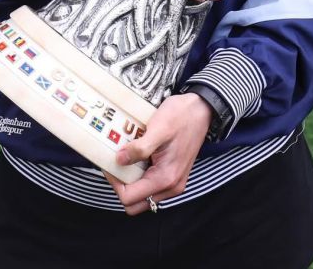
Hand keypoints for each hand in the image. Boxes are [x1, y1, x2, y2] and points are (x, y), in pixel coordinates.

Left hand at [104, 93, 212, 214]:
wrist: (202, 109)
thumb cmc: (181, 116)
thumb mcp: (158, 128)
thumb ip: (139, 148)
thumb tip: (119, 160)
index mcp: (166, 178)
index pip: (129, 198)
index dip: (115, 182)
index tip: (111, 162)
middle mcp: (171, 187)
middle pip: (135, 203)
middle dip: (121, 186)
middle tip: (116, 163)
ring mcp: (173, 183)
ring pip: (142, 196)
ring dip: (130, 180)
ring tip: (127, 157)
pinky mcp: (173, 175)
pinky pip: (150, 185)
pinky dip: (140, 175)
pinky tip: (138, 156)